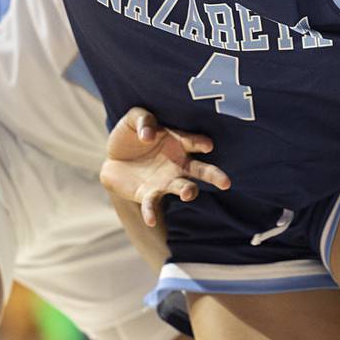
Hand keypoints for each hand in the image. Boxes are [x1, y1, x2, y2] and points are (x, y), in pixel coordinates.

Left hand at [99, 107, 230, 227]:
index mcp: (178, 142)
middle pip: (201, 170)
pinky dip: (151, 212)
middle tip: (226, 183)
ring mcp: (166, 181)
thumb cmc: (130, 134)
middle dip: (214, 176)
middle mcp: (178, 164)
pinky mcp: (149, 194)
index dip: (201, 143)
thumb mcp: (133, 118)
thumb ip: (143, 119)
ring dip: (188, 191)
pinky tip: (151, 220)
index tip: (208, 145)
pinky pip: (152, 204)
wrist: (113, 159)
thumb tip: (148, 136)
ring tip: (188, 194)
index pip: (193, 142)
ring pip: (184, 188)